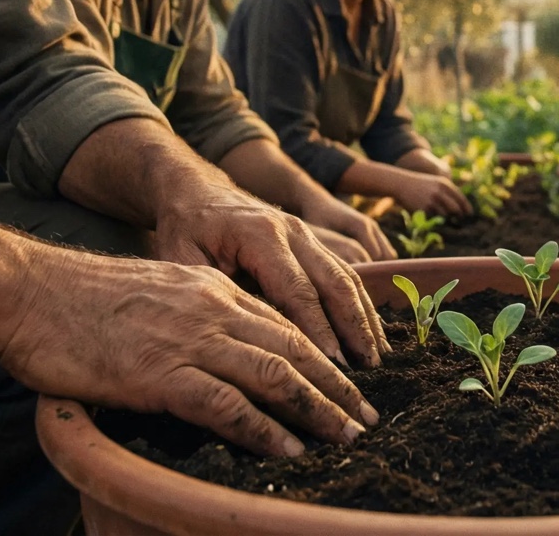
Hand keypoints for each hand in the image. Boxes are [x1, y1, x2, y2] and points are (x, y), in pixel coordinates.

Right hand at [1, 253, 380, 457]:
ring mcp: (190, 341)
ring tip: (345, 435)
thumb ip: (191, 318)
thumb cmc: (80, 301)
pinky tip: (288, 448)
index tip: (349, 383)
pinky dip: (264, 429)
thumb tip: (217, 355)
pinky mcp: (162, 375)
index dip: (324, 355)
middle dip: (337, 386)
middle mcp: (213, 310)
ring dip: (317, 409)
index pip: (285, 324)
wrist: (28, 293)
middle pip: (296, 348)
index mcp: (212, 290)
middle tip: (366, 417)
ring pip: (275, 375)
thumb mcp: (154, 295)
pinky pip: (228, 405)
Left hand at [152, 184, 388, 366]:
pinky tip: (370, 334)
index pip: (297, 290)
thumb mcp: (180, 257)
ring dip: (365, 317)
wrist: (196, 189)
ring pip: (347, 276)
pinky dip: (360, 304)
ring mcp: (307, 233)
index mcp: (260, 235)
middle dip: (355, 326)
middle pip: (334, 282)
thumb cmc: (184, 227)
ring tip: (378, 357)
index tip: (333, 366)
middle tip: (370, 368)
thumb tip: (234, 342)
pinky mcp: (313, 240)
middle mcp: (292, 231)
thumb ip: (208, 295)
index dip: (318, 329)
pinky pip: (344, 272)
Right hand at [395, 172, 472, 216]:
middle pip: (455, 209)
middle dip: (458, 215)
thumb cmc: (421, 184)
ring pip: (444, 215)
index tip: (469, 214)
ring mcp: (431, 201)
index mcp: (444, 184)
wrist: (402, 184)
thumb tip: (460, 209)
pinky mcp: (423, 209)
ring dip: (443, 217)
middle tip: (459, 219)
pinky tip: (427, 211)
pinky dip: (432, 217)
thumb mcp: (436, 183)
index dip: (466, 207)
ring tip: (437, 212)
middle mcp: (439, 193)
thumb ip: (448, 193)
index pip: (460, 198)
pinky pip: (432, 217)